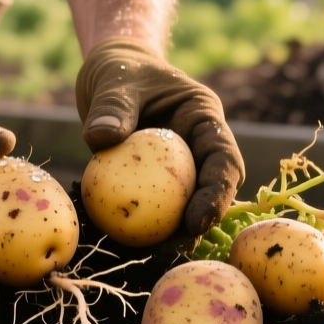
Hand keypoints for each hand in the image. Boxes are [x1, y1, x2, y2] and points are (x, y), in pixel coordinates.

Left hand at [74, 38, 244, 234]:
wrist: (110, 72)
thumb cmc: (119, 69)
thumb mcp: (115, 81)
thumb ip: (112, 107)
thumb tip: (101, 137)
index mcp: (203, 117)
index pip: (222, 158)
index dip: (216, 193)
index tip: (195, 221)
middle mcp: (199, 145)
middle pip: (212, 189)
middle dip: (200, 222)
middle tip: (173, 247)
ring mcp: (181, 164)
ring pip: (187, 203)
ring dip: (174, 231)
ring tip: (151, 253)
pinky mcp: (158, 179)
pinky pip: (156, 205)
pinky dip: (146, 223)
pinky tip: (128, 243)